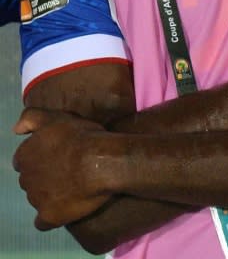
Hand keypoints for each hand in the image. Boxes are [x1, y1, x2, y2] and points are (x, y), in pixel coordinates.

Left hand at [13, 108, 110, 229]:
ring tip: (72, 186)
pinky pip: (43, 222)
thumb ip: (31, 118)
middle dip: (43, 176)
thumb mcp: (55, 117)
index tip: (57, 155)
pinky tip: (63, 209)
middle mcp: (26, 179)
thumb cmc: (80, 137)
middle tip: (66, 169)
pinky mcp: (49, 217)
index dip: (40, 157)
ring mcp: (36, 200)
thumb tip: (14, 130)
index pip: (23, 160)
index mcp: (25, 155)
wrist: (101, 162)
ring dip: (49, 194)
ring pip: (37, 198)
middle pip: (30, 179)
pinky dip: (51, 216)